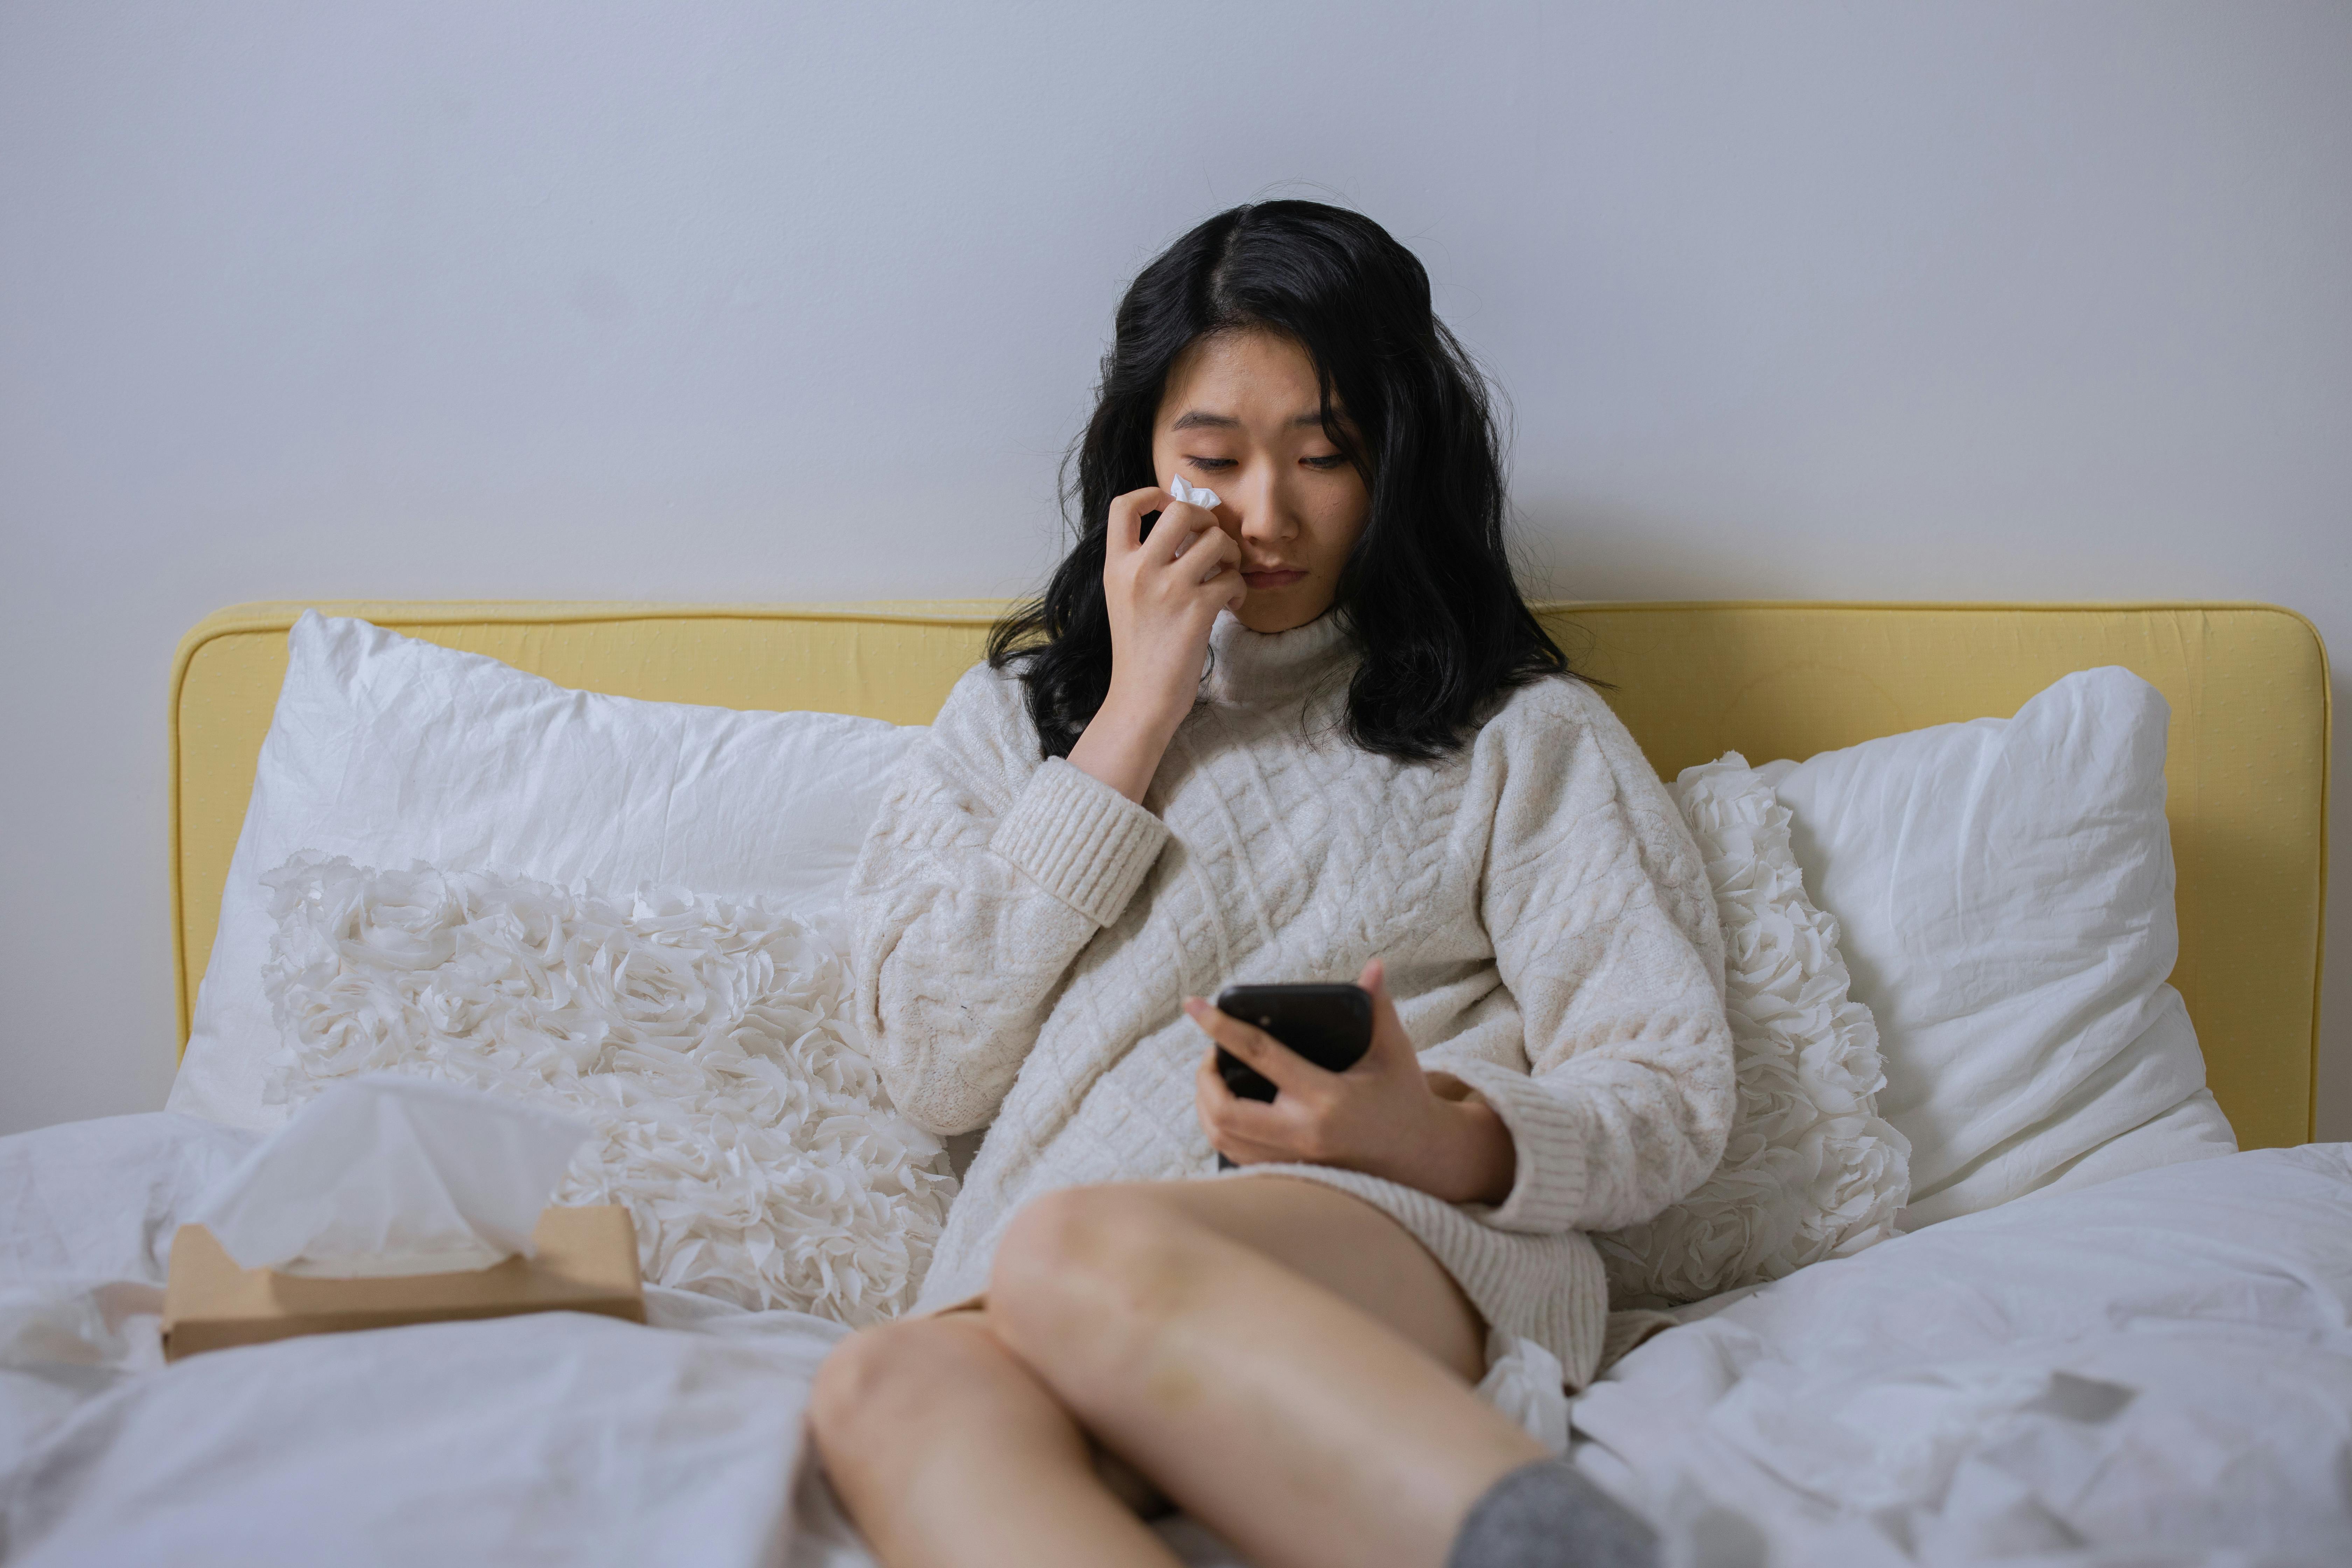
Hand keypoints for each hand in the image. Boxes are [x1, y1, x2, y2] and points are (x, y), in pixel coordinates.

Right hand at [1068, 486, 1242, 801]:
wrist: (1141, 700)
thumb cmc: (1138, 653)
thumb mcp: (1124, 599)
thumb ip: (1142, 564)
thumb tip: (1184, 531)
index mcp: (1116, 566)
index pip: (1124, 505)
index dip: (1152, 495)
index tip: (1169, 507)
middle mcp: (1139, 570)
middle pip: (1180, 510)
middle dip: (1205, 519)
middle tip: (1210, 544)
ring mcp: (1168, 589)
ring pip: (1216, 540)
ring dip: (1230, 555)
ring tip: (1224, 578)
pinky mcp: (1197, 610)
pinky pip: (1232, 577)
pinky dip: (1238, 588)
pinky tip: (1229, 605)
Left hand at [1187, 960, 1518, 1205]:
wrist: (1422, 1157)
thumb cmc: (1404, 1097)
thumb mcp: (1395, 1050)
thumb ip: (1379, 1007)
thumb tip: (1373, 965)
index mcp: (1326, 1097)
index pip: (1260, 1055)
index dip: (1221, 1027)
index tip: (1193, 1004)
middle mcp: (1303, 1134)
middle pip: (1224, 1110)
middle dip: (1204, 1079)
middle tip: (1210, 1056)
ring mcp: (1294, 1161)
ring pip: (1222, 1138)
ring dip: (1205, 1106)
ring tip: (1213, 1078)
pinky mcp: (1291, 1175)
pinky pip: (1235, 1158)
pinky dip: (1220, 1130)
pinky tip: (1225, 1108)